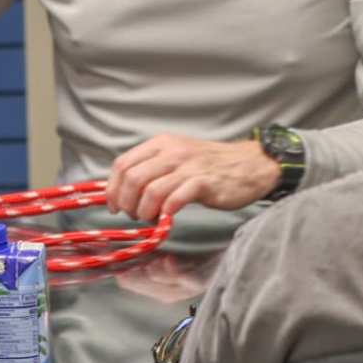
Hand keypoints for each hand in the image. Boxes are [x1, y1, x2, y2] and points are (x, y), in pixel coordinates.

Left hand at [107, 132, 282, 228]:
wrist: (250, 164)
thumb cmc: (211, 165)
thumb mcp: (177, 157)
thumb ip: (153, 168)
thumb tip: (124, 190)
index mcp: (161, 144)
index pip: (123, 164)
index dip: (113, 188)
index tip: (114, 205)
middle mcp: (172, 152)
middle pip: (133, 178)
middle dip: (126, 202)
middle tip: (133, 215)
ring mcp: (188, 167)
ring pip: (150, 190)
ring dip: (143, 211)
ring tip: (149, 218)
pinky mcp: (204, 183)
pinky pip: (174, 199)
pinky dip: (165, 212)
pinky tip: (166, 218)